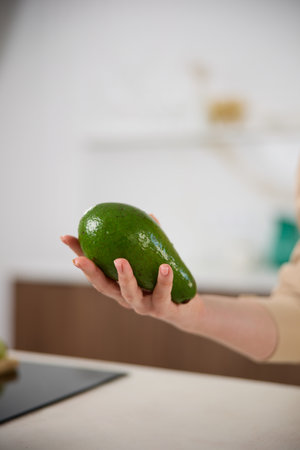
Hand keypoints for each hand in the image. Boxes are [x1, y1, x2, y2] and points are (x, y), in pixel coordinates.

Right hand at [60, 234, 181, 322]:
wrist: (188, 309)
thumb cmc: (166, 282)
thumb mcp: (154, 261)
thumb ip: (149, 242)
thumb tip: (147, 215)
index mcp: (119, 286)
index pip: (95, 270)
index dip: (80, 254)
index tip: (66, 237)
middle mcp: (127, 299)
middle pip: (104, 287)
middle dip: (90, 273)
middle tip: (80, 258)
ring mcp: (144, 306)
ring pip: (130, 294)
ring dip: (124, 277)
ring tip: (120, 260)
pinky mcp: (164, 310)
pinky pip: (163, 294)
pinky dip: (164, 281)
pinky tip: (164, 267)